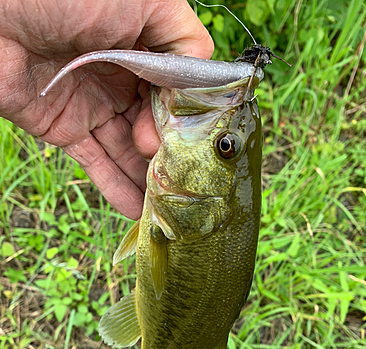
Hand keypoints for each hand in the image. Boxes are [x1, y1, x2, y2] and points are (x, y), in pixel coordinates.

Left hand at [0, 0, 212, 218]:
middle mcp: (122, 80)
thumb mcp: (144, 2)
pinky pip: (96, 162)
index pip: (176, 96)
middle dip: (168, 156)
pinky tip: (137, 212)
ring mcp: (93, 106)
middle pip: (155, 128)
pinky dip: (116, 188)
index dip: (182, 121)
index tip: (186, 142)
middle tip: (175, 179)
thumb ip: (183, 39)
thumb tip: (202, 82)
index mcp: (144, 50)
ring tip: (168, 210)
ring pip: (128, 152)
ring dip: (147, 182)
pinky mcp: (65, 129)